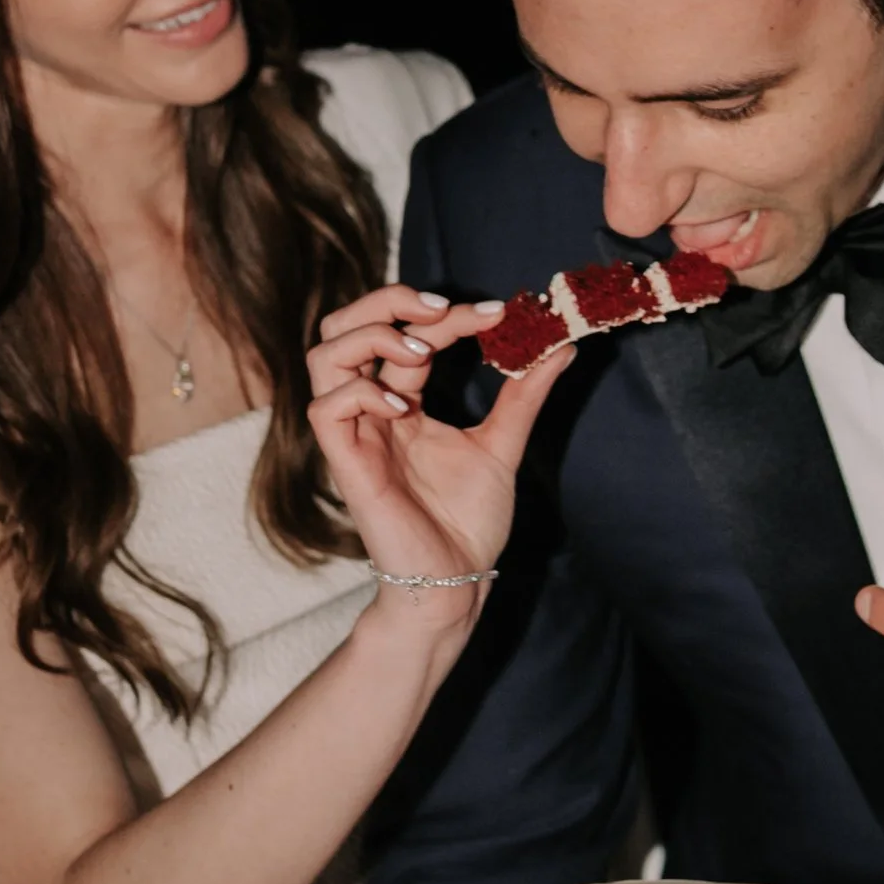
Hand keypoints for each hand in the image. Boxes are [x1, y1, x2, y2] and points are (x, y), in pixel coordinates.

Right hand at [307, 289, 572, 595]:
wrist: (455, 581)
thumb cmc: (467, 522)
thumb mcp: (502, 445)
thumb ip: (523, 395)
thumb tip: (560, 344)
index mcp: (402, 401)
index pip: (409, 333)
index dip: (448, 314)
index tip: (500, 312)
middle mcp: (371, 411)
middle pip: (344, 326)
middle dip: (388, 301)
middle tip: (441, 309)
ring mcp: (354, 435)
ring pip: (323, 356)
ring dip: (371, 336)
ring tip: (422, 353)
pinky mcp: (346, 464)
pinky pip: (326, 409)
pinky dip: (363, 393)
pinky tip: (405, 408)